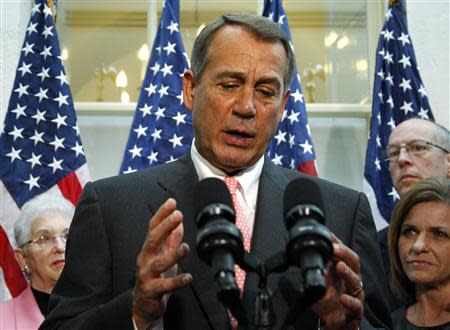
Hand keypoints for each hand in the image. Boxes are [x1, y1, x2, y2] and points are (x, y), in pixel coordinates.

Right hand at [132, 198, 191, 328]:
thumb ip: (171, 239)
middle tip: (177, 215)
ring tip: (185, 247)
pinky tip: (188, 277)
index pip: (153, 227)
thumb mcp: (163, 255)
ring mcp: (148, 275)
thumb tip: (179, 221)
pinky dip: (177, 281)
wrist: (144, 304)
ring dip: (174, 254)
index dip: (162, 214)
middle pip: (153, 240)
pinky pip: (166, 286)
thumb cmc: (155, 277)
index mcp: (149, 249)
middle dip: (165, 226)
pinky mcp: (153, 290)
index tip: (172, 202)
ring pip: (160, 263)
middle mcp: (146, 259)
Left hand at [311, 234, 363, 329]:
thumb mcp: (320, 280)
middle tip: (334, 249)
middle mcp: (352, 280)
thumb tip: (304, 253)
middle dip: (345, 253)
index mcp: (344, 270)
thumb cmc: (328, 299)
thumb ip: (316, 267)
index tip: (329, 236)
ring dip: (348, 273)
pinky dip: (350, 302)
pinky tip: (343, 298)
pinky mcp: (355, 312)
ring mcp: (355, 295)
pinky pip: (356, 306)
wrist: (333, 322)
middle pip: (354, 262)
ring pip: (356, 282)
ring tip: (340, 266)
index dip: (338, 243)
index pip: (344, 253)